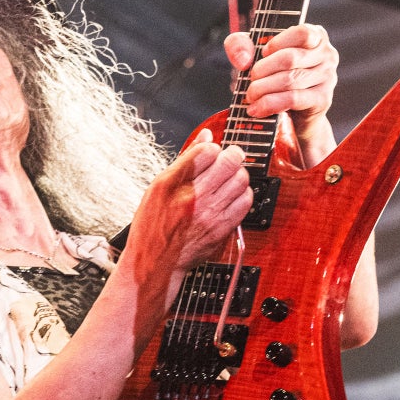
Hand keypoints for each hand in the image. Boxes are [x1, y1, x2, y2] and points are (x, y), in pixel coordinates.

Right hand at [127, 132, 251, 276]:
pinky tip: (231, 196)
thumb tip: (205, 136)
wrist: (157, 263)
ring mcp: (210, 215)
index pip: (206, 150)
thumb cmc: (154, 225)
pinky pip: (245, 202)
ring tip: (228, 179)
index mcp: (172, 184)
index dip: (211, 147)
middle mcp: (193, 198)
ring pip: (241, 180)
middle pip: (229, 162)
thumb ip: (185, 160)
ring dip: (238, 174)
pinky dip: (242, 194)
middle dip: (231, 155)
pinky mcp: (223, 229)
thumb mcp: (158, 187)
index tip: (209, 153)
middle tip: (227, 159)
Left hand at [224, 23, 338, 148]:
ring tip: (250, 96)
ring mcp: (328, 78)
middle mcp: (327, 54)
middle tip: (250, 80)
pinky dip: (270, 104)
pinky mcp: (322, 100)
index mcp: (315, 36)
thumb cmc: (273, 74)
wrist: (293, 112)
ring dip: (263, 88)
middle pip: (290, 58)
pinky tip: (257, 109)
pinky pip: (293, 98)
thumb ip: (240, 45)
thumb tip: (243, 59)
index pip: (301, 33)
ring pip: (290, 79)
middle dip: (263, 70)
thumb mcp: (254, 53)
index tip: (263, 53)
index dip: (277, 43)